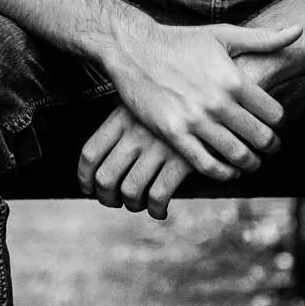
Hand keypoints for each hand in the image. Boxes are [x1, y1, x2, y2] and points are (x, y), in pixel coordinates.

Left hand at [77, 107, 192, 218]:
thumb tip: (104, 163)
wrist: (219, 94)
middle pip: (105, 178)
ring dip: (132, 205)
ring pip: (130, 191)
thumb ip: (126, 125)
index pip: (90, 154)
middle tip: (115, 202)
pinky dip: (156, 210)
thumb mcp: (147, 101)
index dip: (85, 178)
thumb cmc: (180, 100)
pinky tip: (161, 211)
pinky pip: (159, 196)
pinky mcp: (182, 160)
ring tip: (139, 205)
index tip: (89, 189)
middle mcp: (137, 132)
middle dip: (107, 198)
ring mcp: (159, 146)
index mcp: (123, 115)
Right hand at [102, 18, 299, 180]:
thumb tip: (300, 30)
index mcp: (234, 79)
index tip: (275, 124)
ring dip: (250, 163)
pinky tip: (228, 171)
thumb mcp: (224, 36)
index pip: (274, 113)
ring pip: (237, 154)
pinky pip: (205, 164)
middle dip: (270, 146)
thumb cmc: (181, 41)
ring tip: (252, 162)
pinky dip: (223, 173)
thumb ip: (264, 39)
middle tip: (270, 148)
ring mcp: (195, 120)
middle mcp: (218, 102)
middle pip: (260, 137)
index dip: (278, 122)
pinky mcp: (174, 134)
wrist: (135, 50)